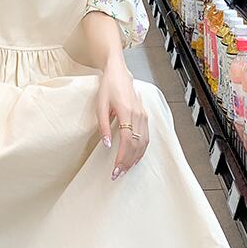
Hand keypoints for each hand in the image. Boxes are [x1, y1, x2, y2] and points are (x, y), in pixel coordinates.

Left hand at [96, 60, 148, 179]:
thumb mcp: (100, 106)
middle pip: (136, 145)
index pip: (127, 141)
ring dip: (135, 158)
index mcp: (127, 112)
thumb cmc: (108, 88)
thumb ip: (103, 126)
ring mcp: (144, 116)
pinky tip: (135, 158)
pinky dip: (141, 150)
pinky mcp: (145, 116)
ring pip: (143, 143)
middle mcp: (138, 115)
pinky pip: (146, 137)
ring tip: (125, 169)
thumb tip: (107, 144)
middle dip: (127, 162)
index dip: (122, 157)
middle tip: (118, 174)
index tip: (115, 169)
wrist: (119, 73)